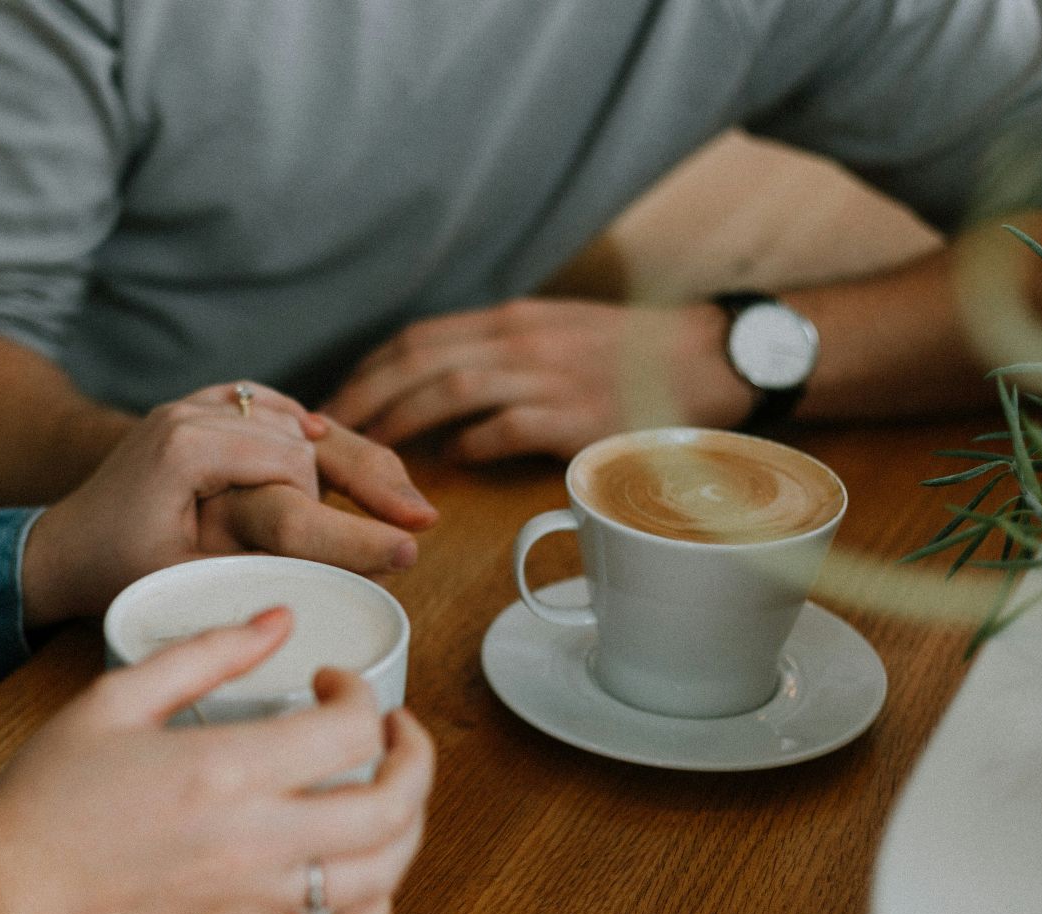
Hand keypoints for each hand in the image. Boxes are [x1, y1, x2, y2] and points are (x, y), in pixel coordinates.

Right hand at [0, 610, 436, 913]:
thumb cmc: (47, 800)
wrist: (5, 898)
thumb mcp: (114, 698)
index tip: (332, 681)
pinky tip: (366, 882)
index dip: (360, 692)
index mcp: (227, 769)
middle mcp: (256, 840)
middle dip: (416, 756)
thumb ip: (205, 653)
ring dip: (409, 826)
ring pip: (382, 875)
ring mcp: (255, 900)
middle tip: (394, 730)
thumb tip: (276, 621)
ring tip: (391, 793)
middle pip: (393, 805)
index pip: (351, 729)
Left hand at [22, 383, 436, 625]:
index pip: (292, 466)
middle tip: (422, 519)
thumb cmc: (115, 571)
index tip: (396, 549)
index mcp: (188, 445)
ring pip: (293, 419)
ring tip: (401, 499)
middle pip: (304, 434)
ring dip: (345, 455)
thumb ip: (254, 564)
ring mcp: (196, 404)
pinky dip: (307, 429)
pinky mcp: (200, 409)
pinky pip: (269, 408)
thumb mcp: (185, 578)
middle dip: (367, 476)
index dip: (344, 513)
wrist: (61, 545)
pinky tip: (342, 449)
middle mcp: (193, 410)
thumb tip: (337, 576)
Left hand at [321, 298, 753, 462]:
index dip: (369, 370)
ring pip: (450, 388)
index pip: (419, 338)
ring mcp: (549, 375)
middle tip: (327, 435)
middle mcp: (521, 340)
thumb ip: (501, 355)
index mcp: (511, 321)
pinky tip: (450, 463)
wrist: (714, 357)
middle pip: (418, 359)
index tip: (336, 401)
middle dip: (364, 396)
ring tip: (371, 453)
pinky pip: (506, 426)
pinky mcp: (578, 414)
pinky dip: (471, 444)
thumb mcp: (558, 334)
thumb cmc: (634, 356)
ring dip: (401, 421)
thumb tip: (442, 394)